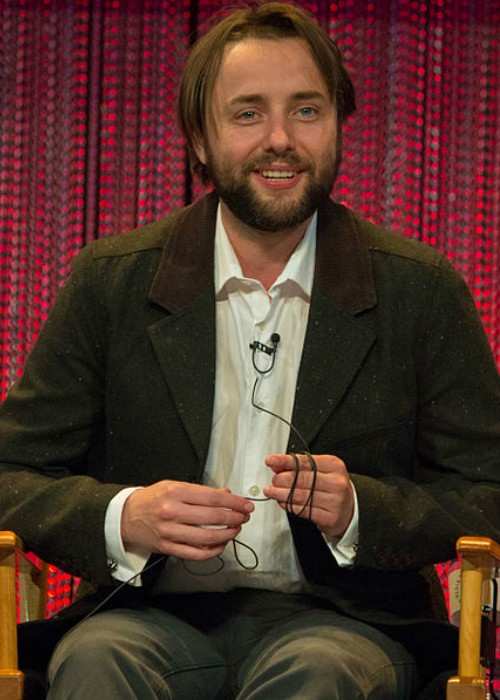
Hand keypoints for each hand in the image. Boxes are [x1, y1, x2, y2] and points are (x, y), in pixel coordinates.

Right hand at [121, 480, 253, 560]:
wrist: (126, 516)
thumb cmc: (152, 499)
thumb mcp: (174, 485)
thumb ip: (200, 491)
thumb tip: (226, 495)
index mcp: (175, 492)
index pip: (213, 498)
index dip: (234, 502)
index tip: (245, 504)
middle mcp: (172, 511)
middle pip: (213, 517)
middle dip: (235, 517)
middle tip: (245, 516)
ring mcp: (169, 532)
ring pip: (207, 538)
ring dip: (227, 534)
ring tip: (235, 529)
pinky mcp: (167, 548)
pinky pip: (195, 554)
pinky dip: (213, 551)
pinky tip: (221, 544)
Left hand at [263, 453, 353, 538]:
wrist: (350, 510)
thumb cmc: (332, 487)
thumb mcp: (320, 471)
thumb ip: (299, 466)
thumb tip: (277, 464)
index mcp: (334, 465)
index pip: (304, 462)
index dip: (284, 461)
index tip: (271, 461)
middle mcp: (336, 482)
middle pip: (301, 479)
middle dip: (281, 479)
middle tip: (273, 480)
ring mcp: (334, 501)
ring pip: (299, 496)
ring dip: (280, 493)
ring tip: (271, 491)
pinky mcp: (329, 517)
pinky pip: (303, 510)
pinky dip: (289, 505)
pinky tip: (282, 502)